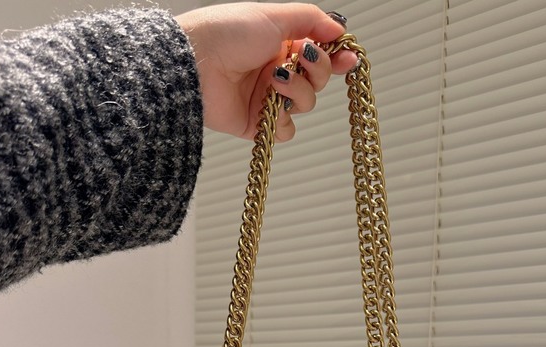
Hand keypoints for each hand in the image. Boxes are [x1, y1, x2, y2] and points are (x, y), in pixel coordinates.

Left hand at [175, 3, 357, 141]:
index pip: (318, 54)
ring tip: (274, 80)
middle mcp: (276, 71)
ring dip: (297, 92)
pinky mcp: (256, 124)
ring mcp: (266, 98)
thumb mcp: (274, 16)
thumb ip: (312, 20)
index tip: (349, 60)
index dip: (336, 59)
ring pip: (305, 105)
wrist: (196, 63)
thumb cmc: (228, 32)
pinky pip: (285, 130)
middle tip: (299, 61)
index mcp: (280, 43)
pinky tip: (270, 107)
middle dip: (316, 72)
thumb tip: (340, 30)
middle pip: (317, 81)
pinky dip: (282, 120)